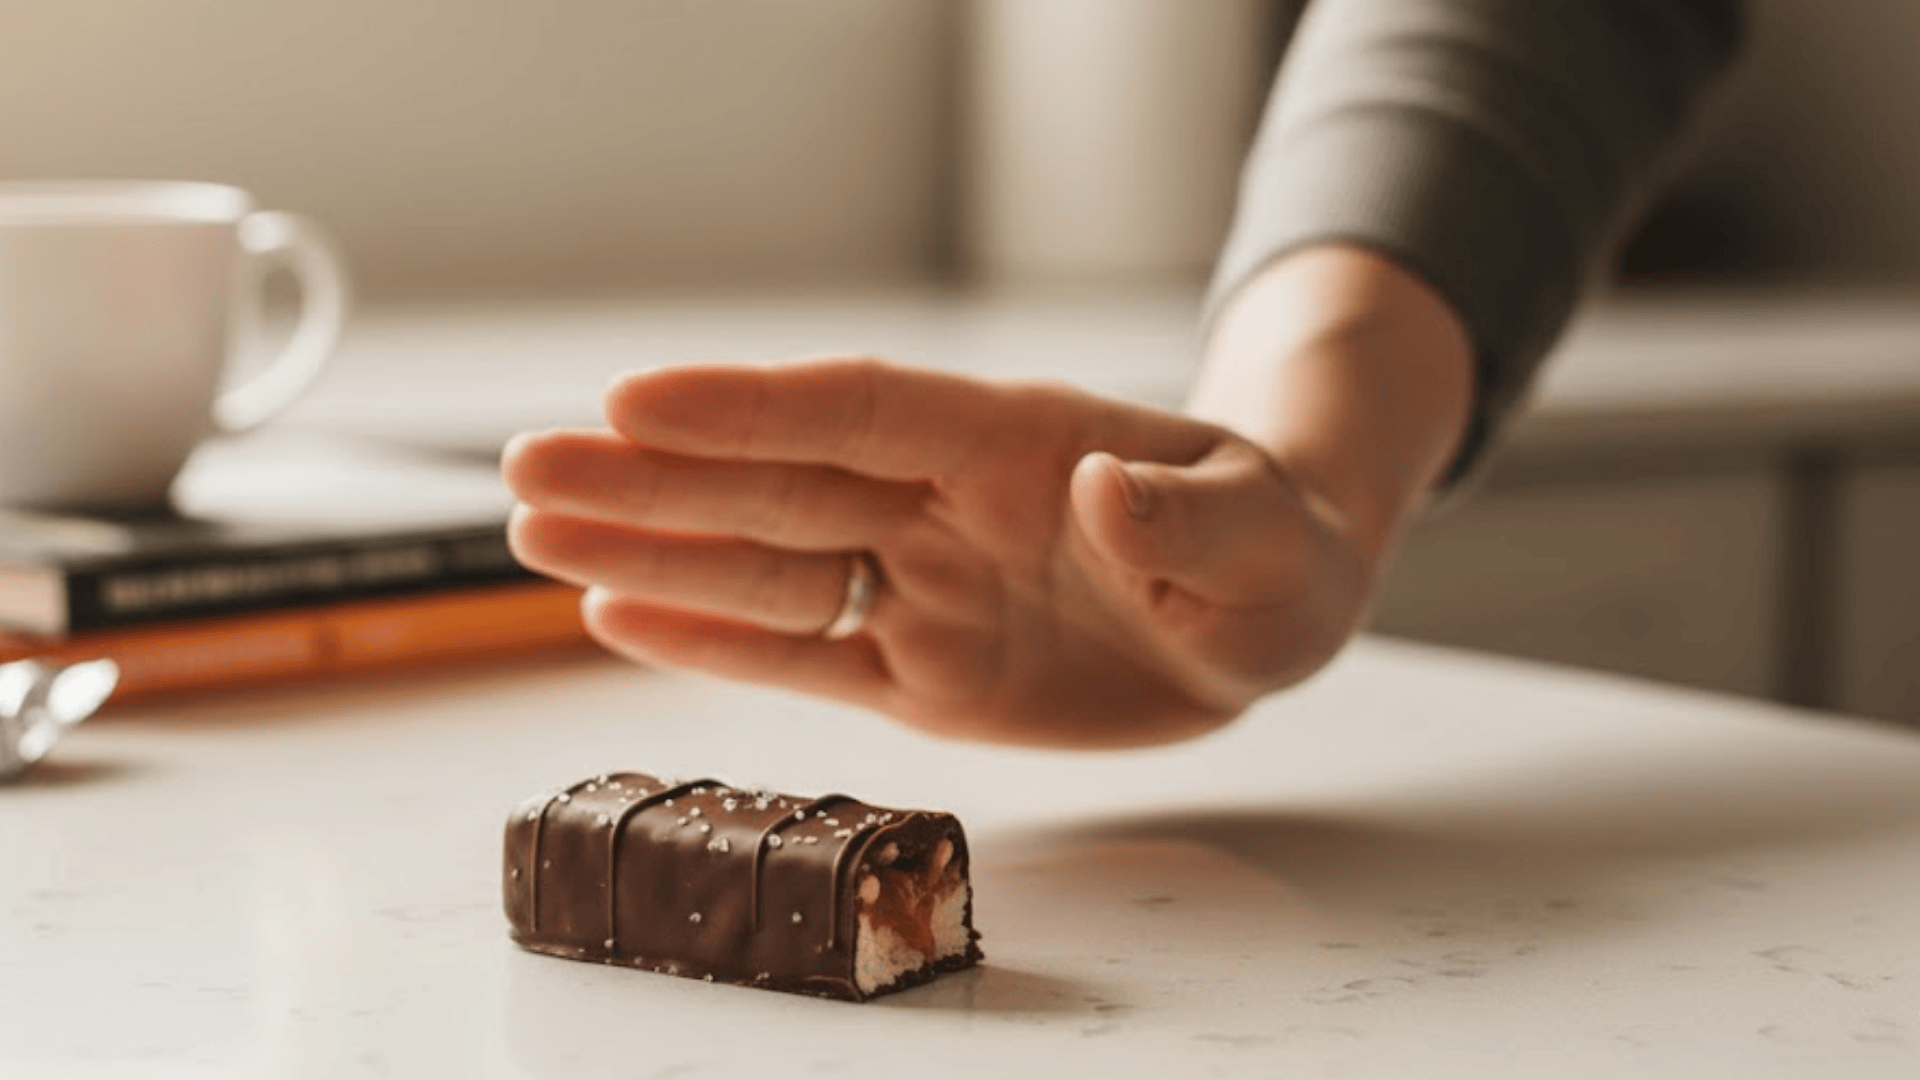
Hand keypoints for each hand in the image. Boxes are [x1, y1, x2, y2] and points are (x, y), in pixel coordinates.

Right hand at [503, 357, 1373, 748]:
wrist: (1263, 611)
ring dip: (651, 552)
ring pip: (767, 566)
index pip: (861, 410)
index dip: (748, 408)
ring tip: (534, 533)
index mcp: (1012, 441)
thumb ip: (1182, 515)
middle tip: (529, 470)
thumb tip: (1098, 488)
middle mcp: (941, 503)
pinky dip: (715, 642)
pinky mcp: (924, 668)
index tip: (633, 401)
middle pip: (777, 482)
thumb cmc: (1269, 551)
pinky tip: (620, 615)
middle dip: (652, 478)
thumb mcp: (1262, 539)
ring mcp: (923, 583)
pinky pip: (806, 655)